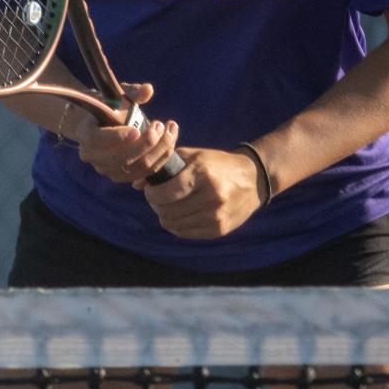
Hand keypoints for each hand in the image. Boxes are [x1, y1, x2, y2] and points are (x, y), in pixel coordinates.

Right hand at [70, 83, 179, 185]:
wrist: (102, 125)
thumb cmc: (110, 107)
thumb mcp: (118, 96)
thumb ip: (132, 92)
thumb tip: (148, 89)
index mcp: (85, 133)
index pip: (97, 138)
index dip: (116, 137)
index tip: (136, 130)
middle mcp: (92, 155)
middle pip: (121, 157)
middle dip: (146, 143)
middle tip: (159, 125)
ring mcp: (106, 169)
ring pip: (136, 166)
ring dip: (158, 149)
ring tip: (169, 130)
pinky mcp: (121, 176)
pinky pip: (144, 173)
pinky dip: (160, 158)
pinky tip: (170, 142)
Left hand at [141, 147, 267, 238]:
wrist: (253, 179)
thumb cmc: (217, 164)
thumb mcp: (193, 155)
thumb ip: (164, 165)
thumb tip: (136, 183)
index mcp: (203, 174)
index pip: (166, 193)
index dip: (151, 194)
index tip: (151, 190)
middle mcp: (211, 196)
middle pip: (167, 211)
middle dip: (156, 205)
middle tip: (157, 199)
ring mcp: (216, 216)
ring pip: (174, 225)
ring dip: (165, 216)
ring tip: (168, 206)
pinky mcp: (220, 230)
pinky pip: (186, 233)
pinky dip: (177, 225)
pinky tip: (181, 214)